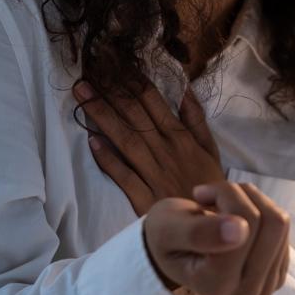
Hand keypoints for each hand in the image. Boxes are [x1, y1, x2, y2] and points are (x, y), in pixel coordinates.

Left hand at [73, 78, 224, 216]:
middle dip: (110, 92)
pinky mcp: (144, 198)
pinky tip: (92, 141)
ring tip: (82, 95)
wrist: (212, 231)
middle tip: (88, 72)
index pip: (153, 103)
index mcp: (181, 138)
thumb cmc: (210, 191)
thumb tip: (185, 90)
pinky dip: (108, 159)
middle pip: (134, 116)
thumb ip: (197, 121)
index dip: (133, 82)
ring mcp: (153, 174)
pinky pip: (123, 175)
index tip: (115, 63)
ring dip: (102, 116)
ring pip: (125, 139)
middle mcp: (165, 151)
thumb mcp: (212, 152)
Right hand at [143, 181, 290, 294]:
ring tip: (223, 206)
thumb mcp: (169, 228)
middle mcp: (245, 294)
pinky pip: (285, 228)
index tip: (200, 194)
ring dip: (252, 200)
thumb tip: (239, 230)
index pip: (246, 223)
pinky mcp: (278, 275)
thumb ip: (199, 232)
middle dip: (241, 196)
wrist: (173, 249)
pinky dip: (261, 211)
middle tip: (212, 196)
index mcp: (216, 286)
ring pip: (280, 222)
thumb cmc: (167, 234)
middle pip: (271, 222)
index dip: (226, 195)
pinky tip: (237, 219)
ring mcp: (266, 288)